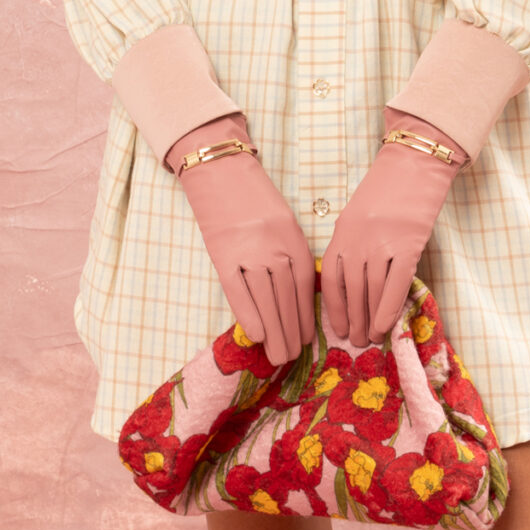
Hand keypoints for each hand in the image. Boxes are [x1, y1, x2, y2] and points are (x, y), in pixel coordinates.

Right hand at [170, 122, 315, 368]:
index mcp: (293, 240)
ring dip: (274, 330)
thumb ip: (291, 255)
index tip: (308, 340)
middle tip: (291, 357)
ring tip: (277, 355)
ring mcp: (249, 251)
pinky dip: (248, 313)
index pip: (304, 286)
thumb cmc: (255, 201)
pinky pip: (238, 290)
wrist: (221, 172)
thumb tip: (296, 298)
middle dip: (291, 331)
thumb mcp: (284, 224)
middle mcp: (274, 247)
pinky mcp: (223, 254)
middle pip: (286, 297)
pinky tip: (255, 335)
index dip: (306, 316)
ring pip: (266, 298)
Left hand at [319, 120, 468, 344]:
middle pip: (352, 290)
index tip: (338, 328)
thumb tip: (354, 285)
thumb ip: (352, 245)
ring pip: (372, 291)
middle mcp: (358, 240)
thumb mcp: (357, 216)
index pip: (331, 279)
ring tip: (371, 338)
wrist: (415, 163)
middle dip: (353, 319)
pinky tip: (387, 326)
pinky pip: (396, 285)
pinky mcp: (408, 245)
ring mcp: (383, 243)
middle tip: (356, 341)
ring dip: (370, 319)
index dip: (334, 308)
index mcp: (342, 233)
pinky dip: (389, 309)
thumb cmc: (388, 190)